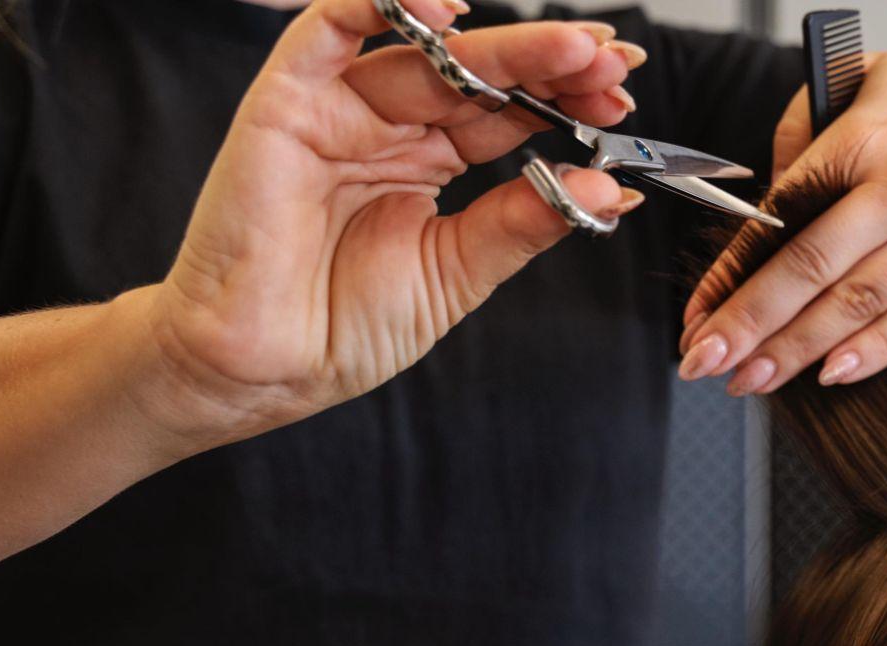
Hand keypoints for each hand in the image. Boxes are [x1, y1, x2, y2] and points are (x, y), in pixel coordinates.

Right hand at [147, 0, 647, 442]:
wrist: (264, 368)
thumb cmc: (342, 328)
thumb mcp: (458, 273)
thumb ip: (526, 223)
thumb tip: (611, 189)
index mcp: (430, 164)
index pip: (509, 116)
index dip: (566, 101)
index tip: (623, 99)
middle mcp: (388, 126)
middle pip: (479, 76)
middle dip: (551, 66)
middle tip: (612, 63)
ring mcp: (339, 109)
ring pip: (425, 48)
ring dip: (502, 45)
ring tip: (571, 50)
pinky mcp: (286, 102)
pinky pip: (329, 29)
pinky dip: (383, 5)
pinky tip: (446, 12)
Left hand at [675, 52, 886, 394]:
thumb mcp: (871, 76)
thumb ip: (805, 127)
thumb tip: (765, 201)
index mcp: (864, 138)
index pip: (780, 216)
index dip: (732, 274)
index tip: (697, 317)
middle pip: (811, 270)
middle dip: (750, 326)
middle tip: (704, 365)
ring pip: (858, 305)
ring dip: (798, 350)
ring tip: (750, 382)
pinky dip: (873, 352)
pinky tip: (830, 375)